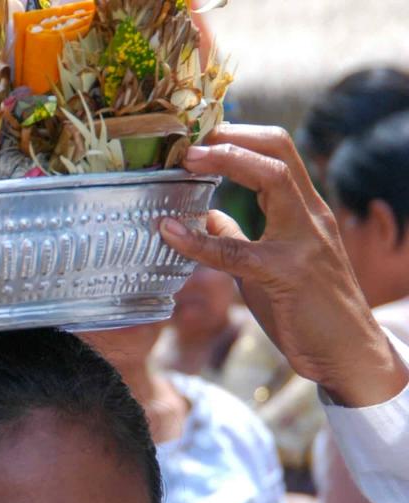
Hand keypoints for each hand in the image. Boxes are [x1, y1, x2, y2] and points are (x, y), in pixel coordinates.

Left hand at [160, 124, 408, 407]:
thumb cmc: (308, 309)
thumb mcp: (269, 266)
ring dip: (227, 160)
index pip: (277, 154)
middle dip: (233, 136)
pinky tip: (169, 232)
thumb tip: (210, 218)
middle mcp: (309, 216)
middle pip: (279, 149)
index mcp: (304, 212)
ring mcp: (304, 240)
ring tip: (187, 161)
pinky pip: (235, 251)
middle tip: (190, 140)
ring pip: (273, 178)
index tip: (200, 138)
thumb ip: (241, 240)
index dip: (238, 139)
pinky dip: (197, 240)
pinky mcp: (288, 274)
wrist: (346, 352)